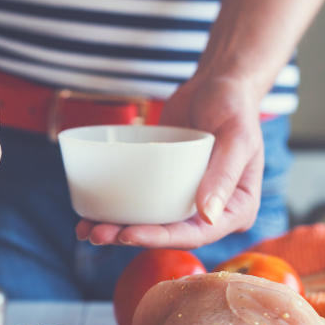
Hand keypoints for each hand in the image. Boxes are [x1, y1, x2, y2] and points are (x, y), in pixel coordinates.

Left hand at [76, 74, 264, 248]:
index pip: (197, 234)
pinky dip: (116, 209)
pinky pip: (141, 202)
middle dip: (132, 237)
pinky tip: (90, 215)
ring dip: (118, 229)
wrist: (216, 86)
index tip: (130, 235)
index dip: (162, 238)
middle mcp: (211, 213)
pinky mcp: (165, 187)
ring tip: (87, 230)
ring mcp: (186, 201)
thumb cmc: (234, 107)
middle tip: (98, 234)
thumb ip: (224, 174)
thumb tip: (207, 215)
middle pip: (168, 234)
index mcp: (236, 211)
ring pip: (151, 223)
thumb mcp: (237, 137)